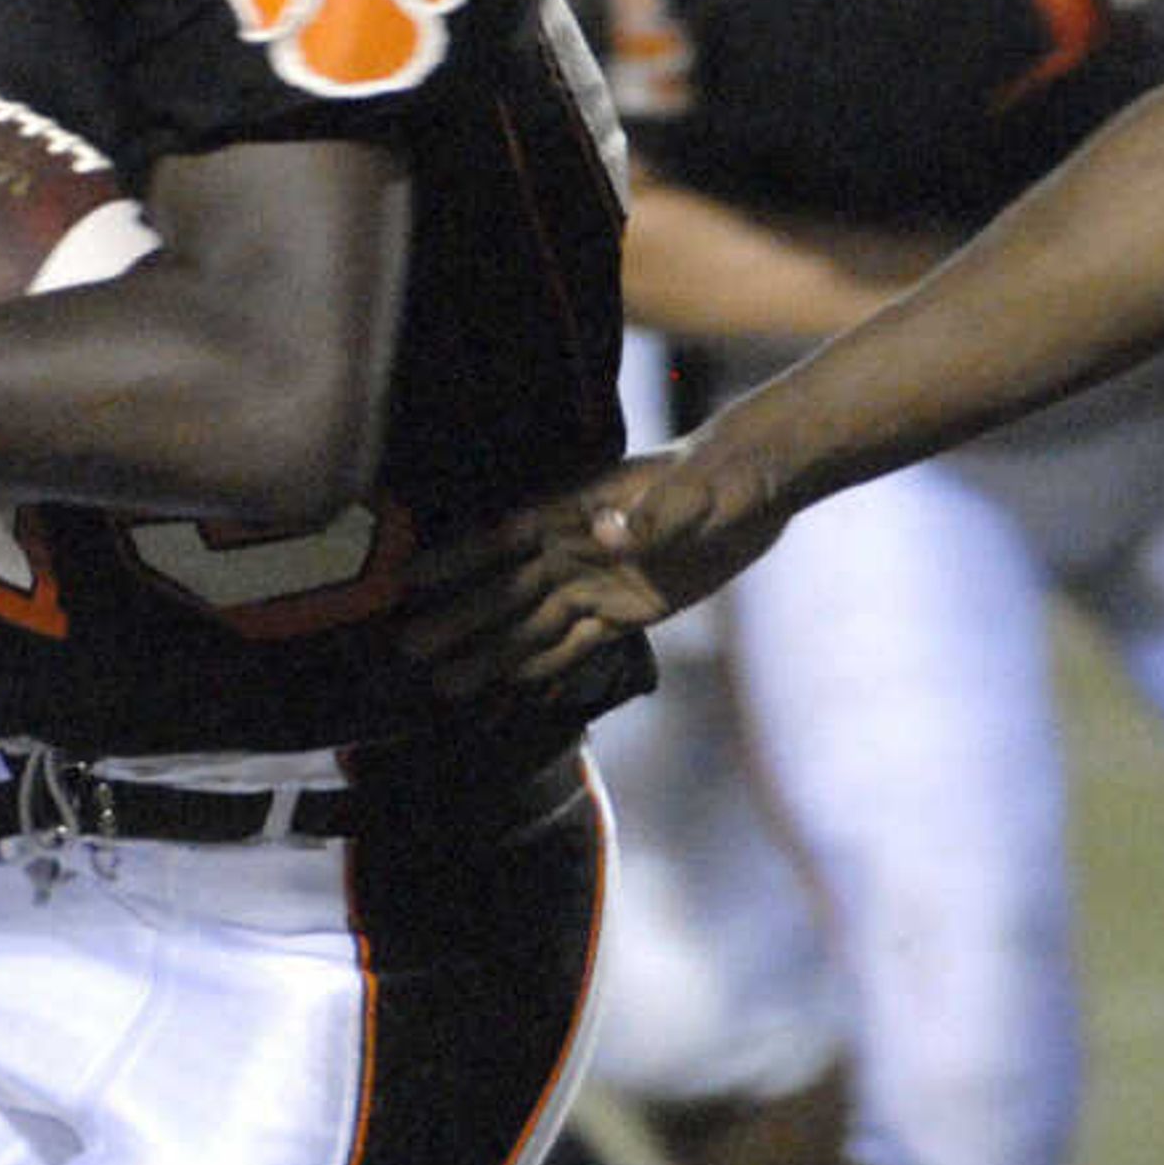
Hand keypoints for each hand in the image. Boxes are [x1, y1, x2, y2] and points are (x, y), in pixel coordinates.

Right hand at [403, 440, 791, 723]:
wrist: (757, 484)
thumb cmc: (721, 475)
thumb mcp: (694, 493)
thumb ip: (651, 515)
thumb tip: (603, 531)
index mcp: (575, 510)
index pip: (501, 540)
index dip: (454, 562)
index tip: (406, 580)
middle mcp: (573, 549)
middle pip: (505, 592)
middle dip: (458, 621)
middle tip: (410, 652)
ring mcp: (597, 582)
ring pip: (530, 627)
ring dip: (490, 655)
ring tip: (446, 687)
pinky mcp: (626, 612)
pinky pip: (575, 645)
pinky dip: (544, 668)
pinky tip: (510, 690)